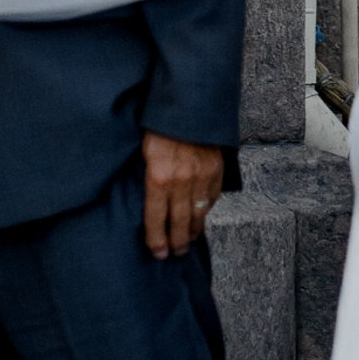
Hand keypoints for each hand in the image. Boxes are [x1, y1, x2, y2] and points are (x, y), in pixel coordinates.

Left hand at [142, 134, 224, 256]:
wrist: (188, 106)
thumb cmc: (158, 126)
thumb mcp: (143, 152)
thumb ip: (146, 178)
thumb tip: (145, 201)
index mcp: (158, 178)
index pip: (156, 219)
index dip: (157, 240)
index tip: (158, 253)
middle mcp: (181, 182)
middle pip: (180, 223)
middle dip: (177, 242)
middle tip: (175, 253)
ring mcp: (201, 177)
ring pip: (198, 214)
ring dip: (193, 231)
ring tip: (189, 241)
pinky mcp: (216, 171)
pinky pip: (212, 198)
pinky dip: (206, 209)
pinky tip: (201, 215)